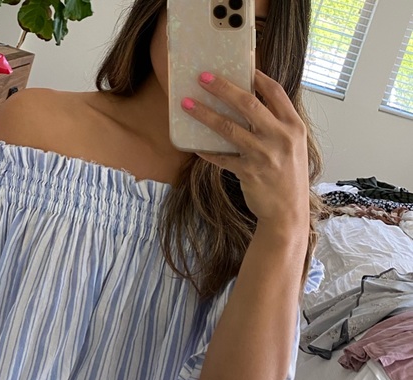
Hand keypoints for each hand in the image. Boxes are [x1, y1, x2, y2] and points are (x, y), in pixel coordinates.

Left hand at [181, 70, 309, 230]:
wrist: (288, 212)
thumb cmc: (288, 177)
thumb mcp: (292, 146)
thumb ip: (276, 125)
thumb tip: (250, 105)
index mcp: (294, 126)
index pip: (275, 92)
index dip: (256, 77)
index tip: (240, 66)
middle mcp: (280, 137)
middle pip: (248, 104)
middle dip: (222, 88)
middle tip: (202, 77)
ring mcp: (264, 155)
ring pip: (229, 128)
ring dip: (205, 115)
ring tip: (186, 105)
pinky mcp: (248, 172)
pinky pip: (221, 157)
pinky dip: (206, 151)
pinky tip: (193, 144)